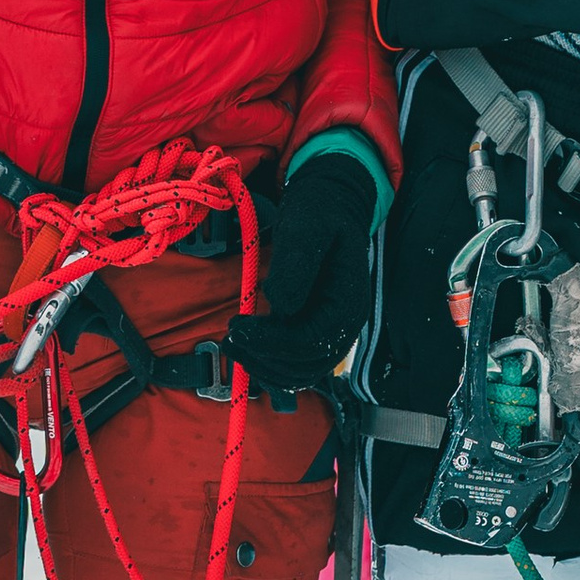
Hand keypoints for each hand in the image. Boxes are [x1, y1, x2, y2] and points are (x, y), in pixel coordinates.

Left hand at [226, 154, 380, 396]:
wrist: (329, 207)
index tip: (239, 327)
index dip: (273, 342)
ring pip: (300, 372)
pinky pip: (294, 363)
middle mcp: (344, 325)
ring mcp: (330, 331)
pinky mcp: (313, 331)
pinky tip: (247, 347)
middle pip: (307, 365)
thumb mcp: (308, 226)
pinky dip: (269, 363)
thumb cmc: (319, 212)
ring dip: (264, 366)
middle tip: (230, 337)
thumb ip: (297, 261)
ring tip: (233, 344)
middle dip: (264, 358)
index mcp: (349, 302)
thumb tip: (282, 302)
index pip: (314, 342)